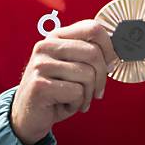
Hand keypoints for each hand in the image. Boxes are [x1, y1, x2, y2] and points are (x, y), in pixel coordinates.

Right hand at [11, 20, 113, 144]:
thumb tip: (116, 56)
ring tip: (77, 99)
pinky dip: (77, 103)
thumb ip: (89, 56)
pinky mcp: (39, 85)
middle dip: (102, 77)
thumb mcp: (72, 68)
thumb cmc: (56, 91)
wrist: (28, 116)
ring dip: (88, 94)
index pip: (93, 28)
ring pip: (87, 75)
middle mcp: (45, 46)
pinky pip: (76, 92)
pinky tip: (65, 105)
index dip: (109, 48)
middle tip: (97, 92)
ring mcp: (40, 65)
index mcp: (56, 37)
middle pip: (93, 53)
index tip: (111, 64)